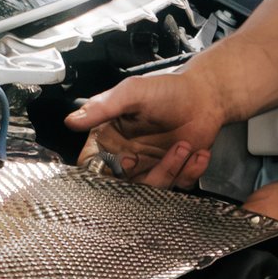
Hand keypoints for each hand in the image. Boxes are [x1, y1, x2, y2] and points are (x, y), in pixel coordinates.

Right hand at [66, 60, 228, 188]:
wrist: (206, 95)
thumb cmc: (168, 90)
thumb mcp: (132, 93)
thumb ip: (103, 107)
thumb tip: (72, 121)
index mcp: (111, 137)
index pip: (94, 165)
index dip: (106, 170)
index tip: (125, 160)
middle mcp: (128, 155)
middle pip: (125, 184)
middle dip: (145, 174)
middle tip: (155, 155)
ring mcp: (151, 166)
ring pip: (153, 188)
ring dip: (172, 169)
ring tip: (184, 145)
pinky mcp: (174, 171)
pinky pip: (178, 185)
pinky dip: (190, 171)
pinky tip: (198, 153)